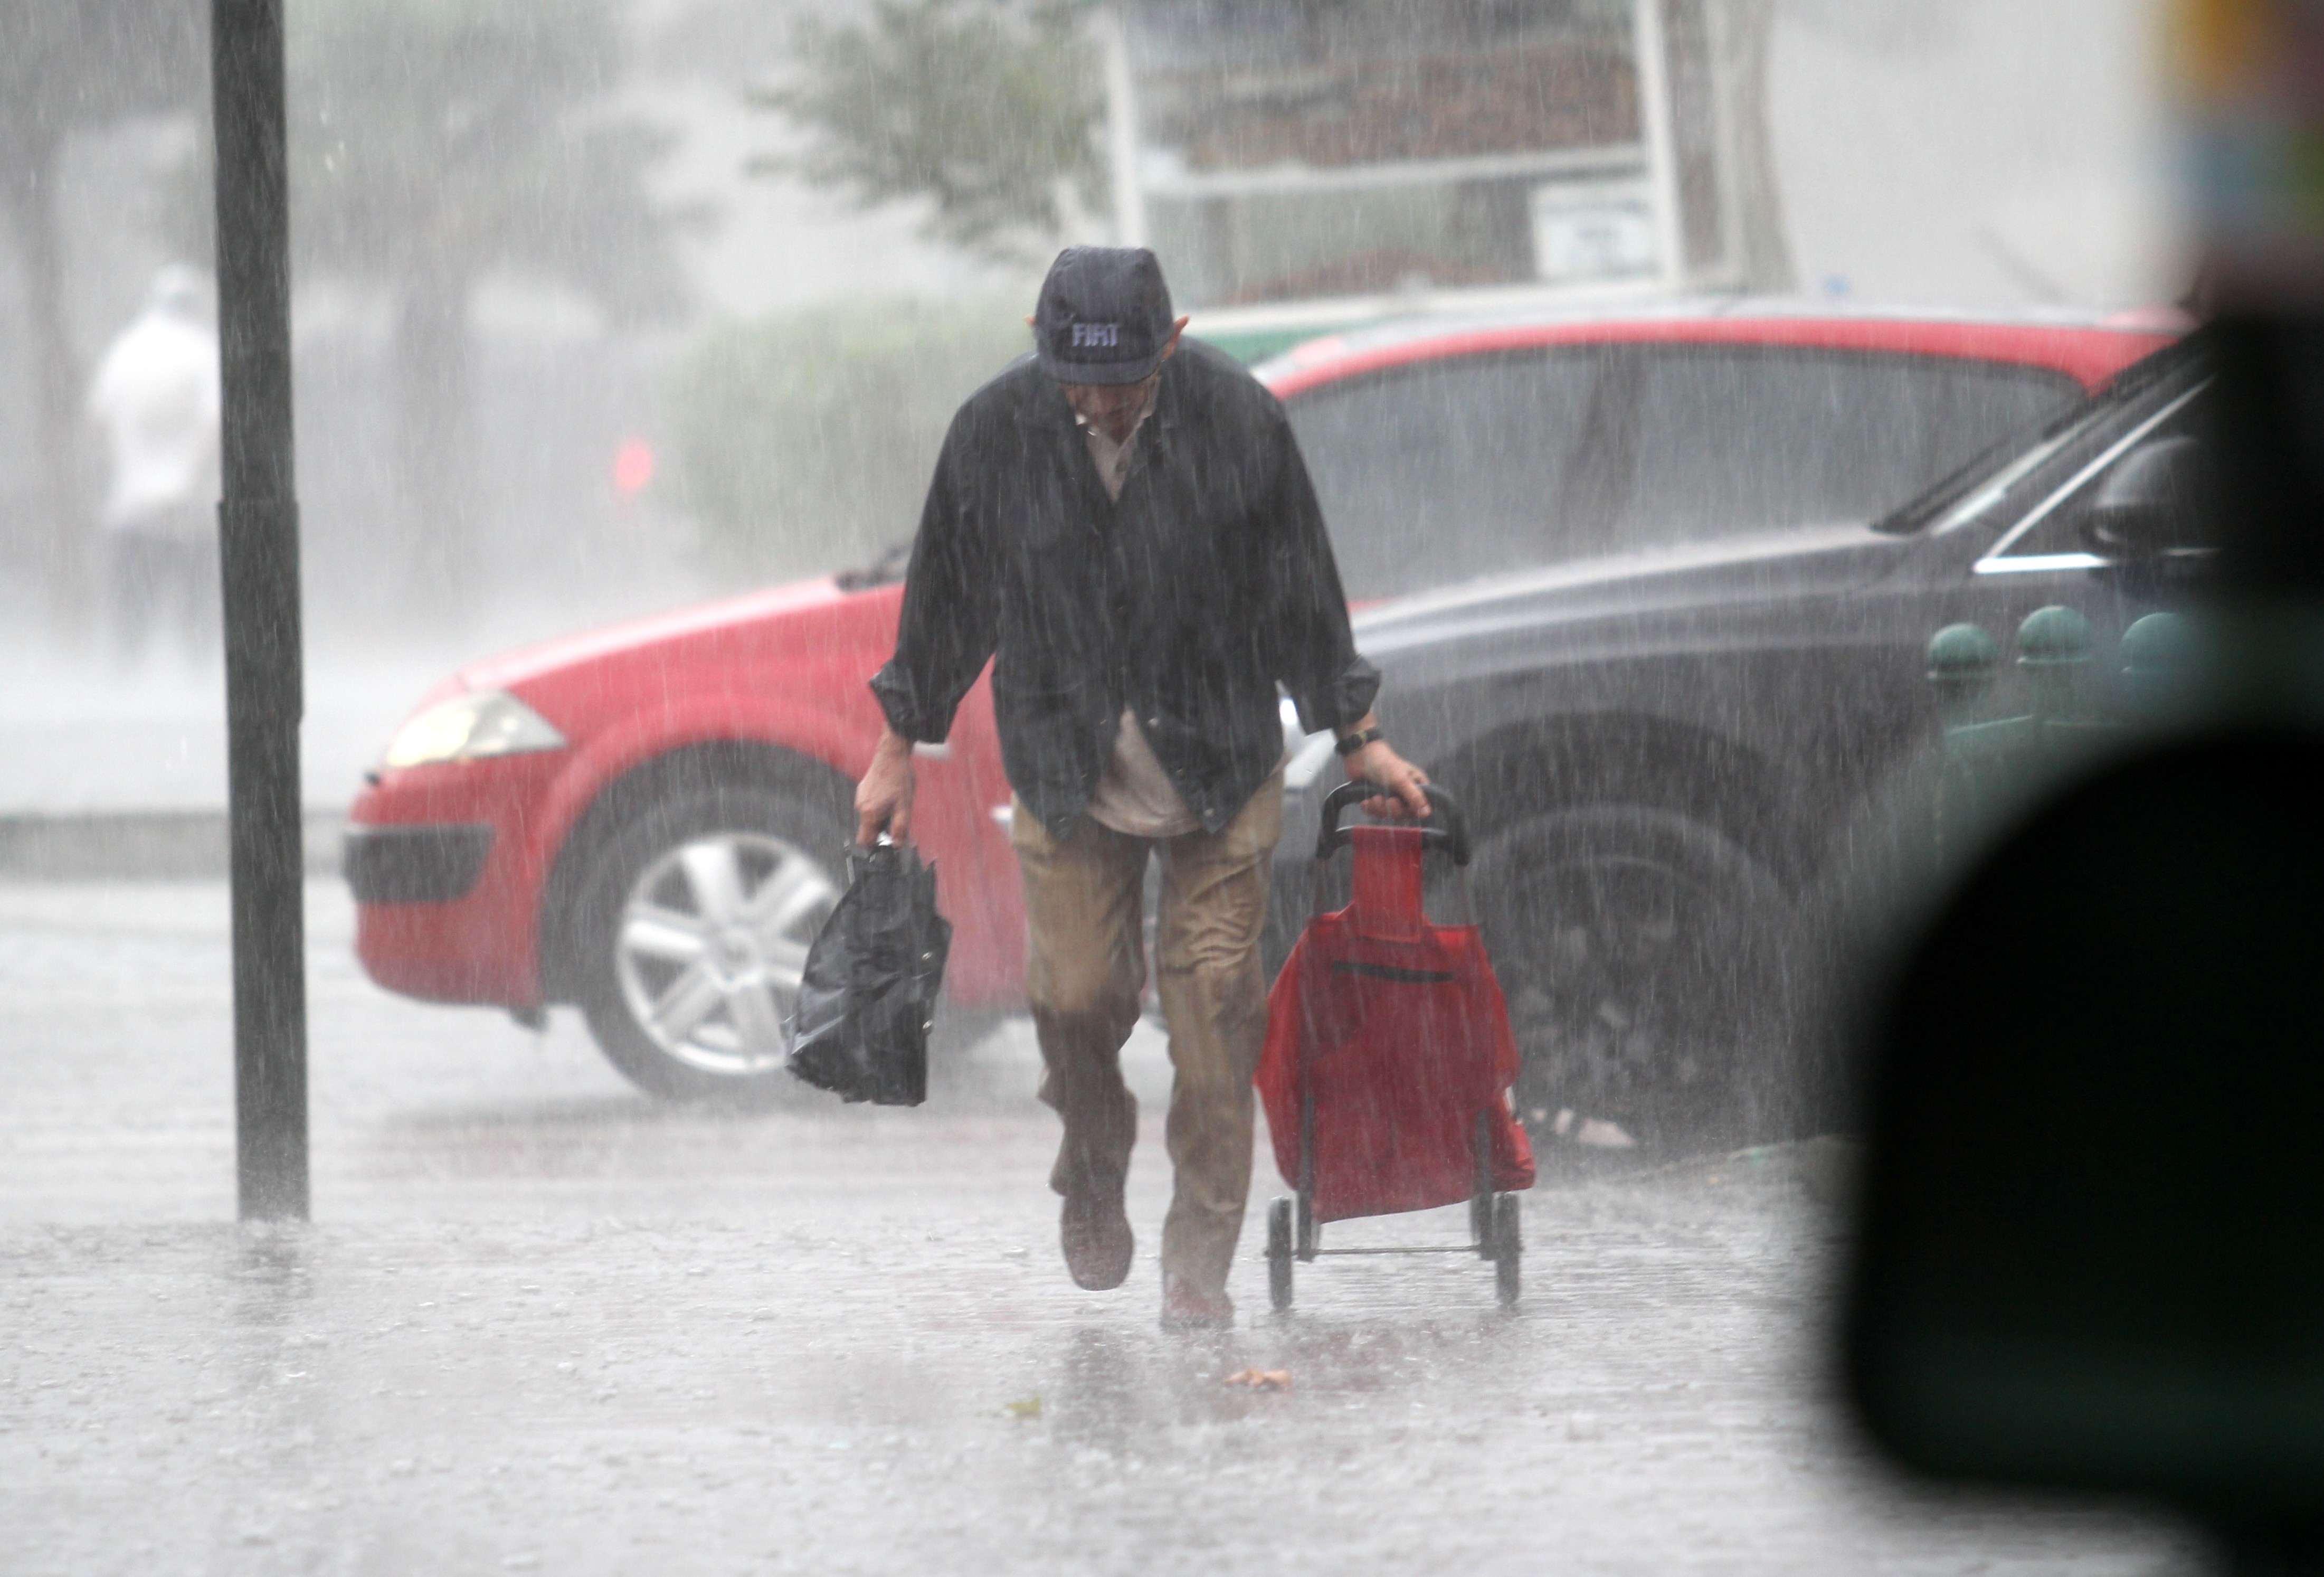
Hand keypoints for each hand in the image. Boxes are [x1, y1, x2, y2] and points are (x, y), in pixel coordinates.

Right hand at [855, 726, 915, 843]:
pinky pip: (869, 805)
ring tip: (895, 803)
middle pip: (868, 828)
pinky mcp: (862, 789)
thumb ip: (900, 828)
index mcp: (869, 813)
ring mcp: (860, 797)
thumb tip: (897, 845)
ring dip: (882, 815)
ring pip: (869, 816)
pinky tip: (890, 795)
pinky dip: (879, 805)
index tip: (887, 840)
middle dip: (882, 828)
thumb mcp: (905, 807)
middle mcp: (860, 807)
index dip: (876, 844)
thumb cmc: (899, 779)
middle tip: (897, 817)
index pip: (864, 841)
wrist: (892, 754)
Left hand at [1346, 738, 1429, 819]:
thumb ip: (1414, 796)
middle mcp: (1404, 793)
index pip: (1421, 807)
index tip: (1405, 809)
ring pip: (1388, 814)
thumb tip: (1426, 813)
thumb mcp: (1401, 780)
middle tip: (1389, 801)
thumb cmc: (1385, 763)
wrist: (1360, 756)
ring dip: (1380, 808)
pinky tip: (1366, 802)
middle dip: (1394, 809)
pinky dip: (1370, 808)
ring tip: (1374, 798)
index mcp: (1416, 786)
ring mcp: (1390, 797)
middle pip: (1404, 814)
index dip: (1413, 811)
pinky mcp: (1375, 800)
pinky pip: (1375, 812)